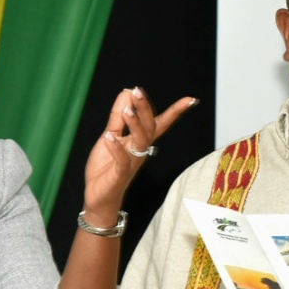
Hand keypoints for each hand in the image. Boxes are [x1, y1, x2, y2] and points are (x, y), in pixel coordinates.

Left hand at [81, 87, 195, 223]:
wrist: (98, 198)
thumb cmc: (106, 167)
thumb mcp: (111, 135)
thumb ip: (118, 116)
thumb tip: (127, 91)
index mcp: (140, 140)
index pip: (161, 123)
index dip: (175, 112)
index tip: (191, 100)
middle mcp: (140, 150)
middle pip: (150, 127)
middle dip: (145, 108)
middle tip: (137, 91)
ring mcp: (132, 162)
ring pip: (141, 141)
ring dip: (135, 123)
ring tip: (126, 110)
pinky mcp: (120, 174)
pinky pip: (123, 160)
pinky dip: (116, 148)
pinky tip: (108, 137)